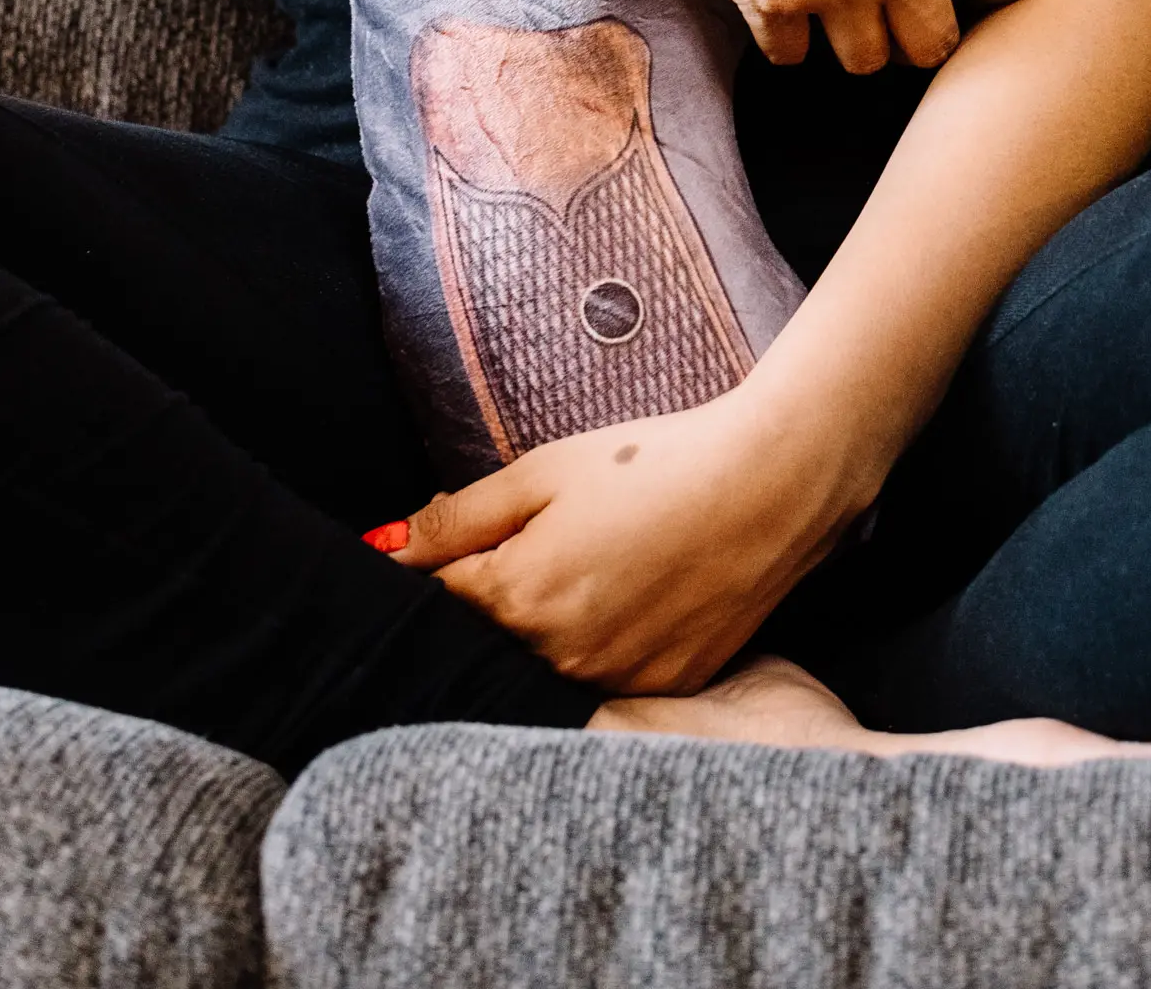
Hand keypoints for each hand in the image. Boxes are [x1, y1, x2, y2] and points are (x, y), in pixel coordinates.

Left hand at [378, 385, 863, 692]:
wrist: (768, 484)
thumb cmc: (653, 462)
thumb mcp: (544, 472)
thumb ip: (457, 517)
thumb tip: (382, 548)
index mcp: (518, 599)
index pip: (439, 600)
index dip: (444, 563)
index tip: (465, 537)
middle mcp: (558, 659)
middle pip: (492, 639)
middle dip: (497, 594)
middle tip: (553, 539)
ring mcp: (614, 682)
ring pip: (548, 663)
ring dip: (551, 624)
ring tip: (604, 558)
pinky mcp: (662, 687)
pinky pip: (606, 675)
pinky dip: (605, 640)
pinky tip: (638, 588)